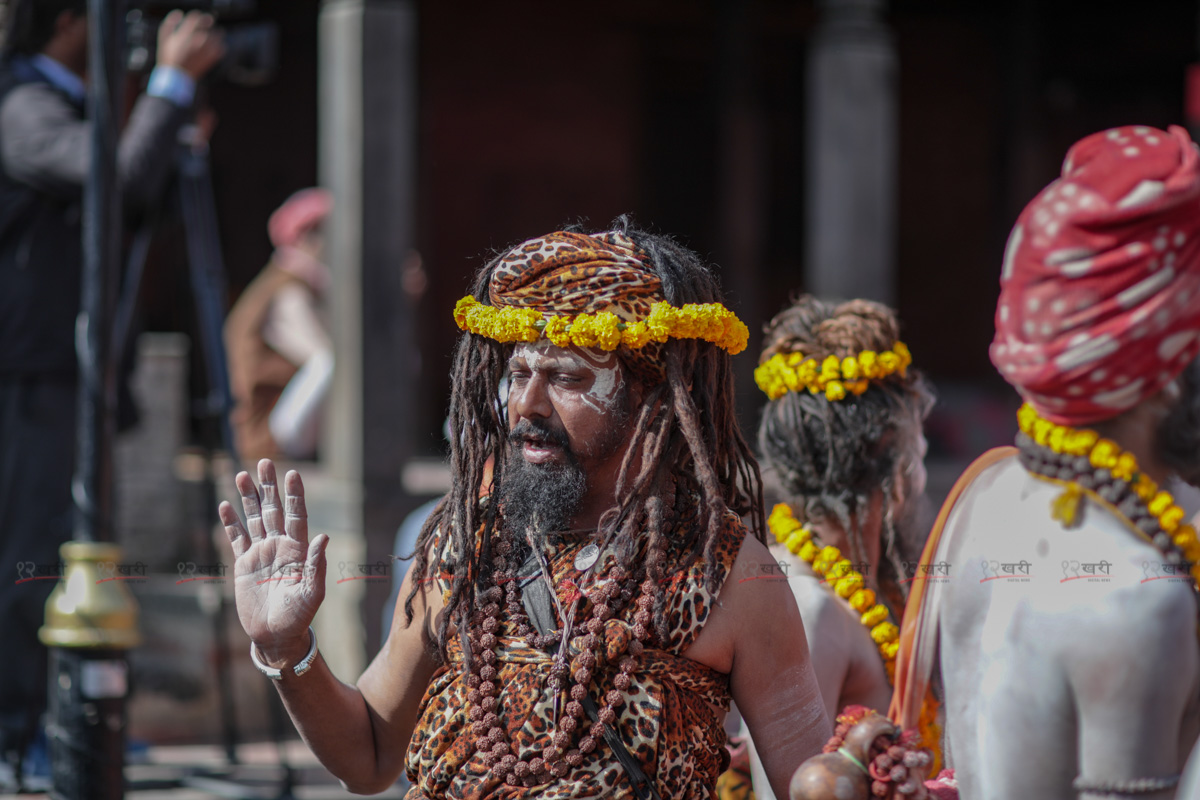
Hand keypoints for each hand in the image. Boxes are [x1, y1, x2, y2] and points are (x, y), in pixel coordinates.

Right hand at [156, 10, 224, 79]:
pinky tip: (216, 47)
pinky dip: (220, 46)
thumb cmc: (168, 56)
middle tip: (209, 24)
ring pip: (217, 35)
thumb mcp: (164, 38)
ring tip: (215, 34)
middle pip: (208, 24)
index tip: (199, 18)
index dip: (199, 16)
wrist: (176, 77)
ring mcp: (206, 49)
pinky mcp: (211, 58)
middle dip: (209, 22)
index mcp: (185, 33)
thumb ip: (170, 23)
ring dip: (216, 33)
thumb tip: (179, 13)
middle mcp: (197, 40)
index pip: (196, 17)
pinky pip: (221, 48)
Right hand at [219, 459, 327, 665]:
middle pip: (274, 509)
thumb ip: (316, 565)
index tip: (292, 473)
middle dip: (269, 487)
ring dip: (249, 497)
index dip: (294, 495)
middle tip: (264, 462)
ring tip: (241, 474)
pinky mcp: (244, 563)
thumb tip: (324, 537)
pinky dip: (231, 522)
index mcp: (298, 550)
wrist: (276, 635)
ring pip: (254, 518)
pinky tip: (225, 505)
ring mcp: (261, 553)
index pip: (296, 515)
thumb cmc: (299, 616)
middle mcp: (280, 546)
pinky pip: (237, 538)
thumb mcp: (311, 592)